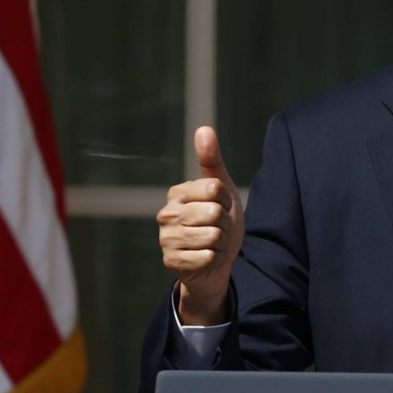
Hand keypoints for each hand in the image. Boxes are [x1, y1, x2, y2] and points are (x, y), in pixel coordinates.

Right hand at [158, 126, 244, 323]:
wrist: (215, 263)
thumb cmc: (217, 223)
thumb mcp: (221, 191)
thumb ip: (212, 160)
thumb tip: (204, 129)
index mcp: (177, 193)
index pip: (216, 189)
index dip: (226, 203)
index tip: (220, 210)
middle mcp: (166, 214)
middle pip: (215, 213)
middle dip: (225, 225)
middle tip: (216, 230)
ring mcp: (167, 239)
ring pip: (213, 236)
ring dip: (220, 244)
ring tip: (210, 245)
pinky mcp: (171, 262)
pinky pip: (208, 257)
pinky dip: (214, 260)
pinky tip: (206, 259)